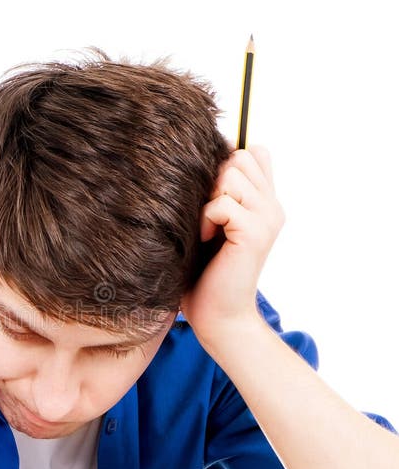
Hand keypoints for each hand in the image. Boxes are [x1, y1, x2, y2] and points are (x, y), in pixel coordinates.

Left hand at [181, 145, 283, 349]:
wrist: (218, 316)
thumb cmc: (204, 273)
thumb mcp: (209, 223)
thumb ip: (214, 192)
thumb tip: (196, 157)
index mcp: (264, 201)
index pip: (255, 152)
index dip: (227, 162)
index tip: (209, 194)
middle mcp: (271, 206)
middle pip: (239, 156)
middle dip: (213, 179)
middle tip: (206, 215)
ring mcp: (268, 217)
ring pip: (231, 174)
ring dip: (208, 199)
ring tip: (206, 228)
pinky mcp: (255, 232)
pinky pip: (222, 203)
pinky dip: (205, 219)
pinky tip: (205, 240)